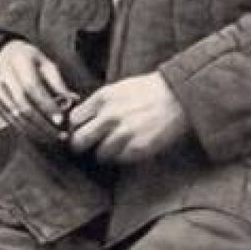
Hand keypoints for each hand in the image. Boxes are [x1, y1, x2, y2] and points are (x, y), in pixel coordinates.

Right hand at [0, 39, 77, 146]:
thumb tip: (73, 100)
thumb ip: (58, 83)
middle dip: (43, 124)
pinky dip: (27, 131)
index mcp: (19, 63)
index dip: (46, 105)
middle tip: (61, 135)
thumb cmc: (32, 61)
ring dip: (37, 131)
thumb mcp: (47, 64)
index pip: (32, 87)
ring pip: (17, 117)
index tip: (61, 120)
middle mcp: (5, 79)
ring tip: (54, 138)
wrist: (7, 57)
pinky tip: (42, 136)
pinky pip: (12, 122)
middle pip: (23, 106)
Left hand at [67, 71, 190, 164]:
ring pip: (99, 154)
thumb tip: (79, 122)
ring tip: (115, 146)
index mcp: (102, 98)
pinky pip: (119, 160)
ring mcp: (124, 133)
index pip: (73, 120)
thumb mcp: (117, 89)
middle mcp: (110, 116)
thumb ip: (97, 105)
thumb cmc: (147, 92)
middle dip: (81, 145)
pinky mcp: (138, 148)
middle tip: (88, 146)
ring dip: (104, 153)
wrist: (177, 96)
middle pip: (79, 141)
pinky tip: (129, 147)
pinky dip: (121, 157)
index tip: (80, 131)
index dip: (75, 128)